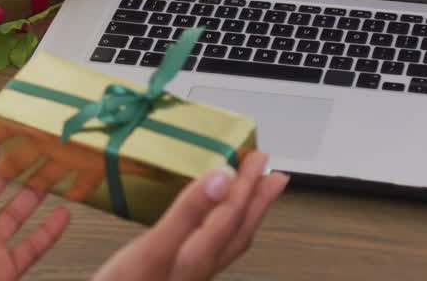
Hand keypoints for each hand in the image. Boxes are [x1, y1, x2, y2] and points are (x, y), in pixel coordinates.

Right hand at [94, 151, 287, 280]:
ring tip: (255, 195)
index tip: (255, 157)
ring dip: (245, 214)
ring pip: (229, 241)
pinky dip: (221, 228)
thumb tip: (223, 179)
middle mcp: (200, 267)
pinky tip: (209, 224)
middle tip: (274, 175)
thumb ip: (189, 212)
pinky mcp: (176, 277)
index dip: (245, 182)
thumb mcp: (153, 247)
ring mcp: (190, 275)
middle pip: (238, 229)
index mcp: (199, 255)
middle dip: (257, 200)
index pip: (232, 212)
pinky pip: (212, 247)